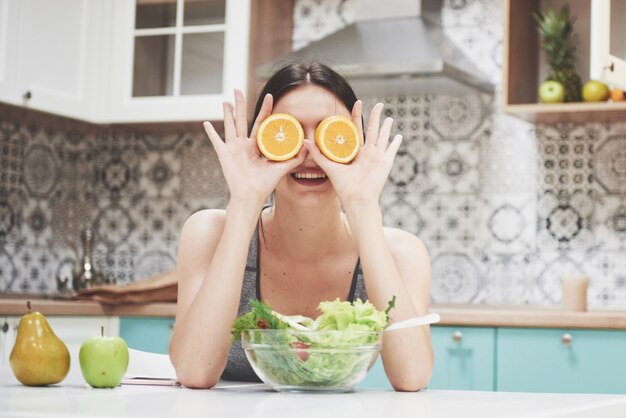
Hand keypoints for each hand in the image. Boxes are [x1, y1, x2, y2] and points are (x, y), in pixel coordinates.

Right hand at [204, 90, 305, 207]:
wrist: (251, 196)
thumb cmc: (265, 185)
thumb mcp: (282, 168)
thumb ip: (295, 158)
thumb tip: (308, 146)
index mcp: (257, 145)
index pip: (261, 122)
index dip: (265, 109)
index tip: (270, 96)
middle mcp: (244, 144)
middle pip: (242, 119)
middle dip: (240, 104)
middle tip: (238, 89)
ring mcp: (233, 148)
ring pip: (230, 126)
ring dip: (227, 114)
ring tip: (225, 101)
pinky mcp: (224, 155)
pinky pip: (216, 141)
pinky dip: (210, 133)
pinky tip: (205, 123)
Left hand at [304, 101, 401, 206]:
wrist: (357, 199)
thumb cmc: (343, 186)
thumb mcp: (330, 167)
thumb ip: (319, 154)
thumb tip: (305, 141)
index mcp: (354, 151)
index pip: (356, 128)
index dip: (357, 116)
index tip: (357, 103)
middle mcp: (366, 152)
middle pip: (372, 129)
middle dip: (375, 116)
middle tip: (378, 104)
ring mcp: (377, 157)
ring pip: (383, 137)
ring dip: (386, 127)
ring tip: (389, 117)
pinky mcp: (385, 162)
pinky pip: (392, 150)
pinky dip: (396, 143)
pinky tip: (399, 136)